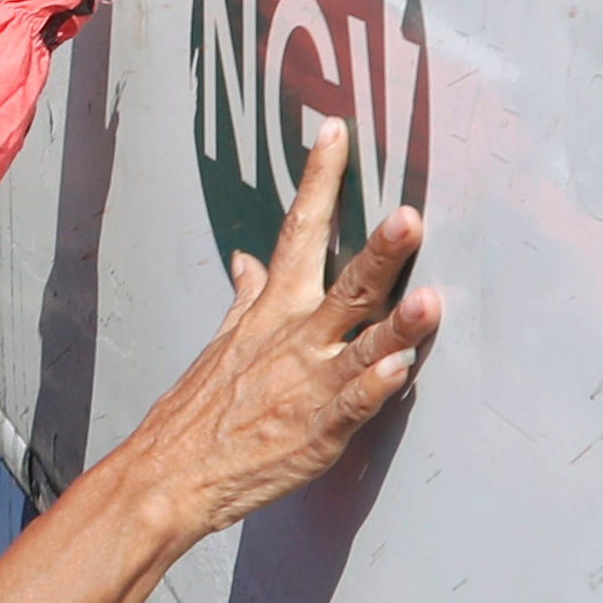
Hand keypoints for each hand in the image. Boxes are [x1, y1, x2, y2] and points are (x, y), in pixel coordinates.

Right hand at [125, 121, 438, 542]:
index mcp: (273, 310)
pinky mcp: (320, 430)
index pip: (298, 231)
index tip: (337, 131)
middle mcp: (295, 337)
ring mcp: (310, 383)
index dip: (320, 180)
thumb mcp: (224, 340)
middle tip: (408, 215)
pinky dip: (375, 389)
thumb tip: (246, 261)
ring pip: (364, 345)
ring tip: (429, 300)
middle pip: (346, 283)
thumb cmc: (201, 407)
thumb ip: (247, 298)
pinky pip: (355, 406)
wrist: (172, 471)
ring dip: (397, 324)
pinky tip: (400, 372)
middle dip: (380, 250)